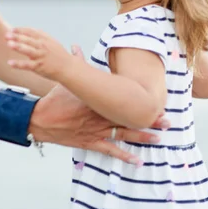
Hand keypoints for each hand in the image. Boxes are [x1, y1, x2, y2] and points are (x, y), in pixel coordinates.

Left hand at [5, 28, 71, 80]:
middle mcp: (43, 46)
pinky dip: (18, 64)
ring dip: (18, 46)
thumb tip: (33, 31)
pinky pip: (27, 65)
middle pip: (28, 39)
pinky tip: (10, 63)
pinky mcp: (40, 66)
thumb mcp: (53, 42)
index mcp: (45, 39)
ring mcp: (41, 56)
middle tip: (6, 35)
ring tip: (8, 44)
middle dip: (17, 36)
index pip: (31, 32)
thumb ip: (42, 36)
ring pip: (28, 50)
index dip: (21, 30)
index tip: (12, 30)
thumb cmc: (61, 56)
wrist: (69, 68)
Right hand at [27, 45, 169, 164]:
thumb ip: (75, 64)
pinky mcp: (89, 143)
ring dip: (142, 137)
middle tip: (167, 121)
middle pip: (128, 118)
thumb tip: (74, 47)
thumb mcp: (66, 82)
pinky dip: (124, 156)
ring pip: (123, 135)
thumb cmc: (54, 99)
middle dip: (148, 120)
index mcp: (97, 100)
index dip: (140, 102)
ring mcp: (95, 131)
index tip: (156, 100)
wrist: (40, 119)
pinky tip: (137, 161)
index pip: (123, 101)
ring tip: (159, 139)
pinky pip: (110, 151)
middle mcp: (99, 116)